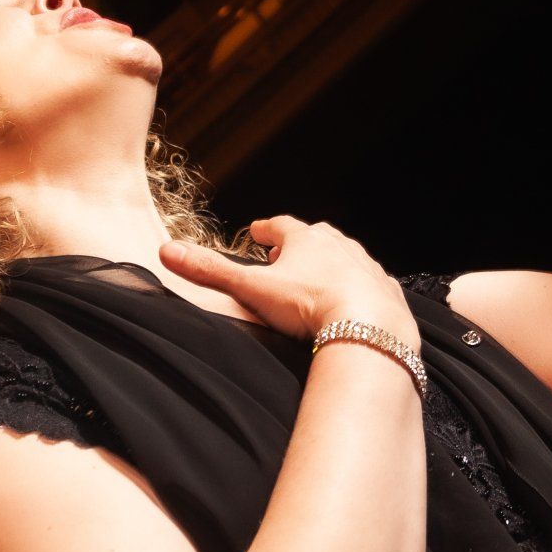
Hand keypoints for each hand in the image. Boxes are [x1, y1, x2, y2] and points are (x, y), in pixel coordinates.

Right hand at [160, 214, 413, 342]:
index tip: (258, 232)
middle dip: (300, 245)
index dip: (267, 229)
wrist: (369, 325)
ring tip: (318, 277)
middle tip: (284, 256)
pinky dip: (358, 288)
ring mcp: (366, 266)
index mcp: (306, 240)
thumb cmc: (309, 304)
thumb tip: (166, 251)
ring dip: (330, 265)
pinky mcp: (385, 291)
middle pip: (316, 238)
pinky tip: (354, 301)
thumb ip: (210, 272)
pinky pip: (370, 284)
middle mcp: (339, 245)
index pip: (281, 226)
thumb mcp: (251, 288)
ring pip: (345, 258)